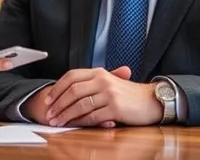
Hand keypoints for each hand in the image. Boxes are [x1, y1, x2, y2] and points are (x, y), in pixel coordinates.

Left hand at [44, 66, 162, 126]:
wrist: (151, 100)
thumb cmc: (130, 94)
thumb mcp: (111, 81)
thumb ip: (92, 83)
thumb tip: (69, 89)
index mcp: (99, 72)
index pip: (71, 76)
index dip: (57, 88)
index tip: (48, 99)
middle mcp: (103, 80)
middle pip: (72, 91)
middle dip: (58, 104)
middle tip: (49, 113)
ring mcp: (109, 94)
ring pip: (80, 105)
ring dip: (66, 115)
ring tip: (57, 122)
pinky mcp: (115, 108)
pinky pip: (92, 116)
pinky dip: (80, 122)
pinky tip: (74, 126)